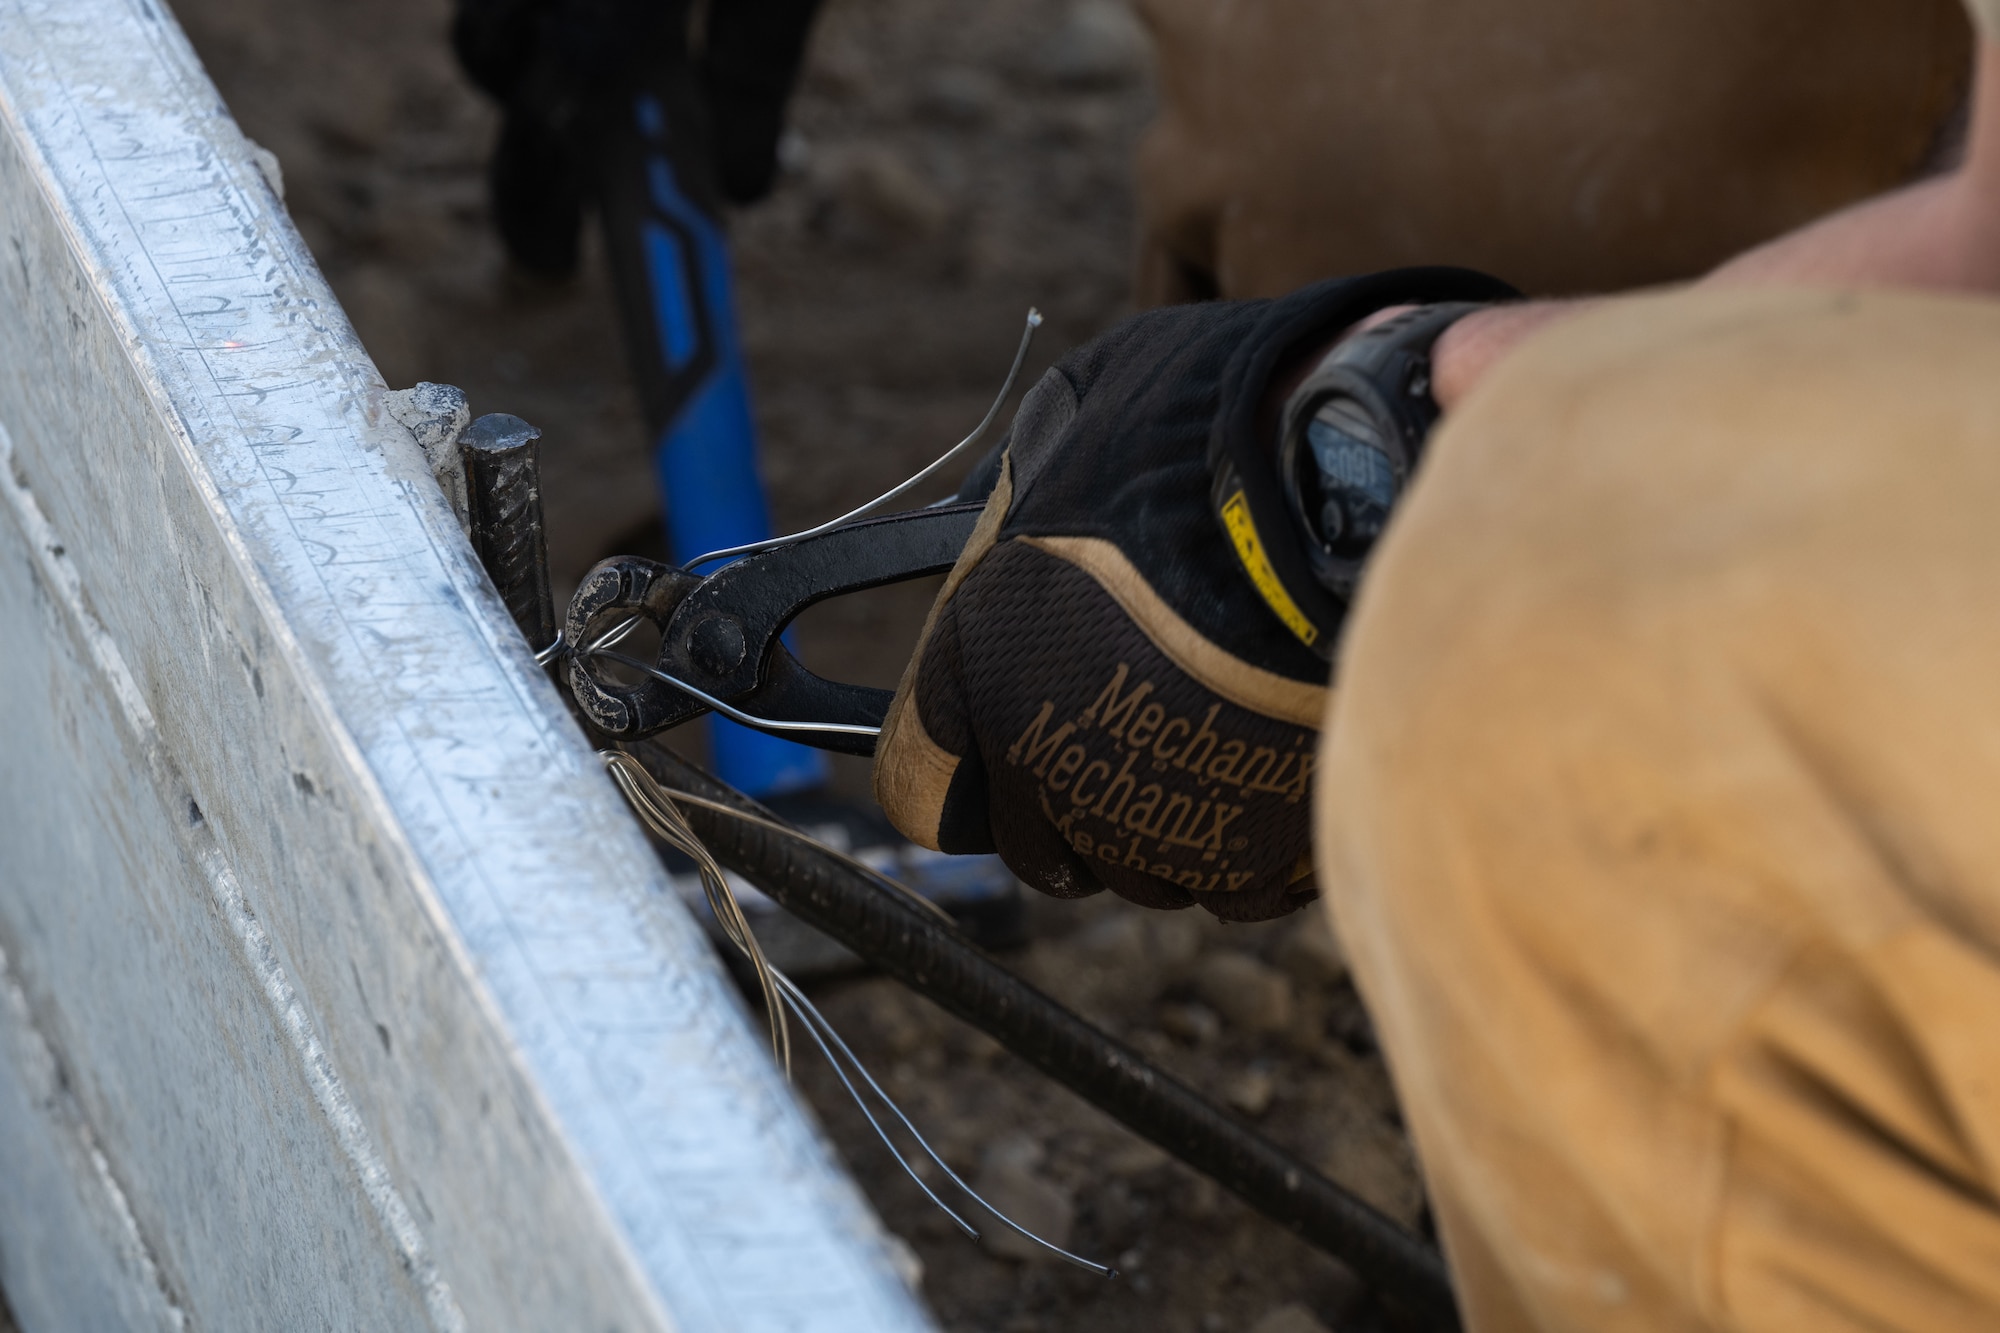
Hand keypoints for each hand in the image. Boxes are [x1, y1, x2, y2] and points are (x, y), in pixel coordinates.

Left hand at [873, 272, 1506, 918]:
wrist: (1345, 497)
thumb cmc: (1196, 441)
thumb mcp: (1062, 431)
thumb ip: (1020, 508)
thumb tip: (1019, 505)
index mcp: (974, 680)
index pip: (917, 783)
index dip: (957, 762)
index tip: (996, 741)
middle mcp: (1046, 777)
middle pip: (1037, 844)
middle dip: (1072, 797)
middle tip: (1135, 722)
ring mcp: (1153, 833)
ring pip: (1140, 871)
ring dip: (1164, 824)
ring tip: (1220, 734)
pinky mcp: (1255, 862)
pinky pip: (1238, 885)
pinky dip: (1255, 843)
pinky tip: (1281, 764)